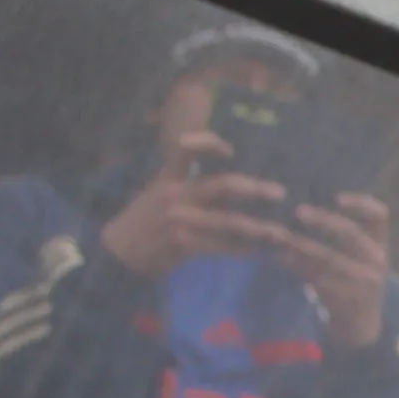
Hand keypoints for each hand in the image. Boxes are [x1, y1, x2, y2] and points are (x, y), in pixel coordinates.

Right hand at [96, 132, 290, 279]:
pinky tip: (259, 252)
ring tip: (280, 232)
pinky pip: (221, 246)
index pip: (186, 150)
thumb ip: (185, 184)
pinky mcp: (183, 243)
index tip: (232, 150)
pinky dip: (242, 250)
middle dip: (254, 189)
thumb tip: (223, 183)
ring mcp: (179, 219)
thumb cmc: (144, 223)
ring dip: (258, 227)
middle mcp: (175, 194)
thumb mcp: (157, 193)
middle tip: (280, 193)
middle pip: (222, 185)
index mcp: (168, 178)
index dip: (209, 144)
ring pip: (228, 221)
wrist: (118, 254)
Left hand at [278, 189, 393, 348]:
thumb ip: (341, 233)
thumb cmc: (353, 280)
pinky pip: (317, 277)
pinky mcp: (345, 298)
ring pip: (330, 257)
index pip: (379, 215)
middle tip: (298, 212)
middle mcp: (377, 260)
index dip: (360, 203)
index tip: (336, 197)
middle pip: (351, 233)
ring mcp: (364, 281)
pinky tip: (278, 257)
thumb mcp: (359, 255)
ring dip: (302, 244)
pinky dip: (296, 266)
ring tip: (280, 235)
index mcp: (380, 243)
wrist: (360, 325)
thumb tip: (302, 202)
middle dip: (323, 220)